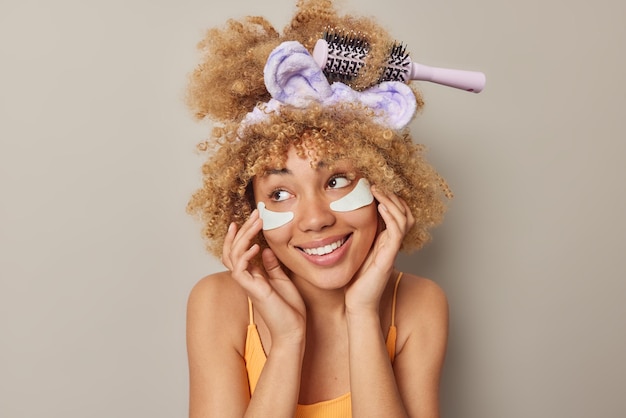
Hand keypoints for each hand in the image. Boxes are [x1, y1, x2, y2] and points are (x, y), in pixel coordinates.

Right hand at [222, 210, 305, 344]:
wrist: (293, 331)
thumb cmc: (290, 309)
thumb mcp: (282, 281)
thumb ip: (272, 266)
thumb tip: (266, 250)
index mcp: (253, 276)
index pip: (240, 251)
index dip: (242, 234)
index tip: (251, 218)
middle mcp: (247, 279)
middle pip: (232, 249)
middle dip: (242, 230)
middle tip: (254, 214)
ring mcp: (248, 284)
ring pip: (233, 255)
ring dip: (243, 236)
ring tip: (255, 223)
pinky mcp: (252, 290)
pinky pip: (240, 270)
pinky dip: (246, 255)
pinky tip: (257, 245)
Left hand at [345, 186, 414, 313]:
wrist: (357, 305)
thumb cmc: (353, 281)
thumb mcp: (353, 252)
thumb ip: (354, 237)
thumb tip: (337, 219)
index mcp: (384, 241)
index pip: (396, 213)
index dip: (389, 198)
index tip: (373, 186)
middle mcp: (391, 244)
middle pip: (405, 213)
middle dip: (393, 196)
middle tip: (377, 184)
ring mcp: (392, 250)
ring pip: (404, 219)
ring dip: (392, 201)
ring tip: (378, 189)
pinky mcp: (389, 257)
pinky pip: (397, 232)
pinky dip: (391, 216)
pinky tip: (380, 206)